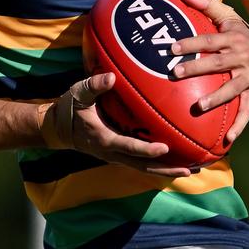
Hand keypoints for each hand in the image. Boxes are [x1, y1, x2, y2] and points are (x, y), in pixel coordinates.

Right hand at [66, 73, 194, 177]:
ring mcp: (116, 156)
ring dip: (165, 170)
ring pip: (144, 167)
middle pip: (142, 166)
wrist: (57, 128)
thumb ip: (94, 85)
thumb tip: (112, 77)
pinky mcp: (118, 154)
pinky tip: (175, 160)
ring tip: (190, 170)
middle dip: (165, 169)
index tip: (165, 148)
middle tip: (189, 170)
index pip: (129, 147)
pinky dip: (157, 163)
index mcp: (104, 139)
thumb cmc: (69, 109)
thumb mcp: (78, 94)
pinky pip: (140, 162)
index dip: (146, 149)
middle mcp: (112, 152)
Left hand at [170, 0, 248, 143]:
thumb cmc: (246, 37)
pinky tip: (227, 138)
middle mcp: (242, 57)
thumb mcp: (232, 19)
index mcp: (233, 38)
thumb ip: (209, 5)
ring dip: (215, 98)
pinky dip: (239, 126)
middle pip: (217, 63)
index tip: (172, 48)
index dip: (191, 43)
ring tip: (198, 106)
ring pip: (232, 89)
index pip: (209, 40)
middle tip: (176, 73)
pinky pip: (247, 112)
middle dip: (196, 68)